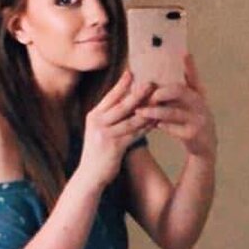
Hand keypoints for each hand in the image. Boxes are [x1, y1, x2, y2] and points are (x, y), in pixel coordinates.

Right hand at [75, 71, 155, 190]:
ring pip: (131, 119)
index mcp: (93, 116)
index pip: (109, 96)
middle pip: (122, 105)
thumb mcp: (98, 131)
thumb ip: (107, 117)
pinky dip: (146, 127)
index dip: (121, 84)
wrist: (89, 176)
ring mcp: (105, 135)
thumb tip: (123, 102)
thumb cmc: (96, 153)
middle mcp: (98, 123)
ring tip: (159, 101)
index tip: (132, 71)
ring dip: (147, 110)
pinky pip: (134, 134)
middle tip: (152, 83)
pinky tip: (156, 122)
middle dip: (138, 93)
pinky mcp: (114, 147)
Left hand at [135, 53, 216, 159]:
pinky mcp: (192, 135)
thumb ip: (185, 86)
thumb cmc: (193, 120)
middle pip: (179, 91)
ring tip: (140, 111)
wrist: (205, 146)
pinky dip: (162, 126)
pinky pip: (173, 129)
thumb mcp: (192, 102)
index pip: (194, 76)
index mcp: (198, 94)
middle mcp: (200, 104)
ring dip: (154, 111)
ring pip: (172, 112)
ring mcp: (197, 120)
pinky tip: (152, 125)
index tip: (184, 53)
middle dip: (160, 92)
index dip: (190, 66)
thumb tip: (178, 62)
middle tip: (145, 94)